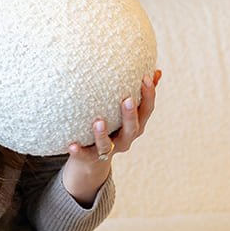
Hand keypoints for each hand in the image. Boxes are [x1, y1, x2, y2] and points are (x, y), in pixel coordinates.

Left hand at [63, 70, 161, 202]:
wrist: (92, 159)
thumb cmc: (112, 127)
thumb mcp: (126, 112)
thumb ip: (140, 94)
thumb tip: (158, 72)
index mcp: (136, 126)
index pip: (147, 111)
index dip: (149, 95)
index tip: (145, 78)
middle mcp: (125, 139)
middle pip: (132, 129)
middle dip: (130, 115)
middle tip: (127, 99)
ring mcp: (109, 150)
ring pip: (107, 144)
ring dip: (102, 134)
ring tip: (99, 122)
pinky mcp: (90, 157)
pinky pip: (85, 155)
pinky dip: (79, 151)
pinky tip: (71, 145)